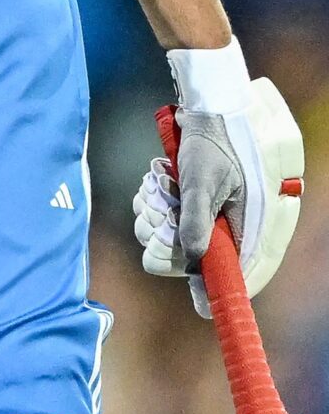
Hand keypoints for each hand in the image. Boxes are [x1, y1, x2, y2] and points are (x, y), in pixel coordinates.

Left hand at [135, 42, 302, 314]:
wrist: (209, 106)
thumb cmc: (212, 141)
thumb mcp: (200, 182)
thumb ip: (197, 222)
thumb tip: (194, 264)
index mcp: (258, 222)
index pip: (248, 272)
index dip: (224, 292)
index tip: (201, 308)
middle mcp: (244, 222)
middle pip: (207, 258)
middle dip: (174, 242)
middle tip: (155, 219)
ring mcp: (222, 211)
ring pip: (184, 237)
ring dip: (160, 220)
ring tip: (154, 193)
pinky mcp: (203, 201)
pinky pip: (176, 218)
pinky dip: (160, 206)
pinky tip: (154, 186)